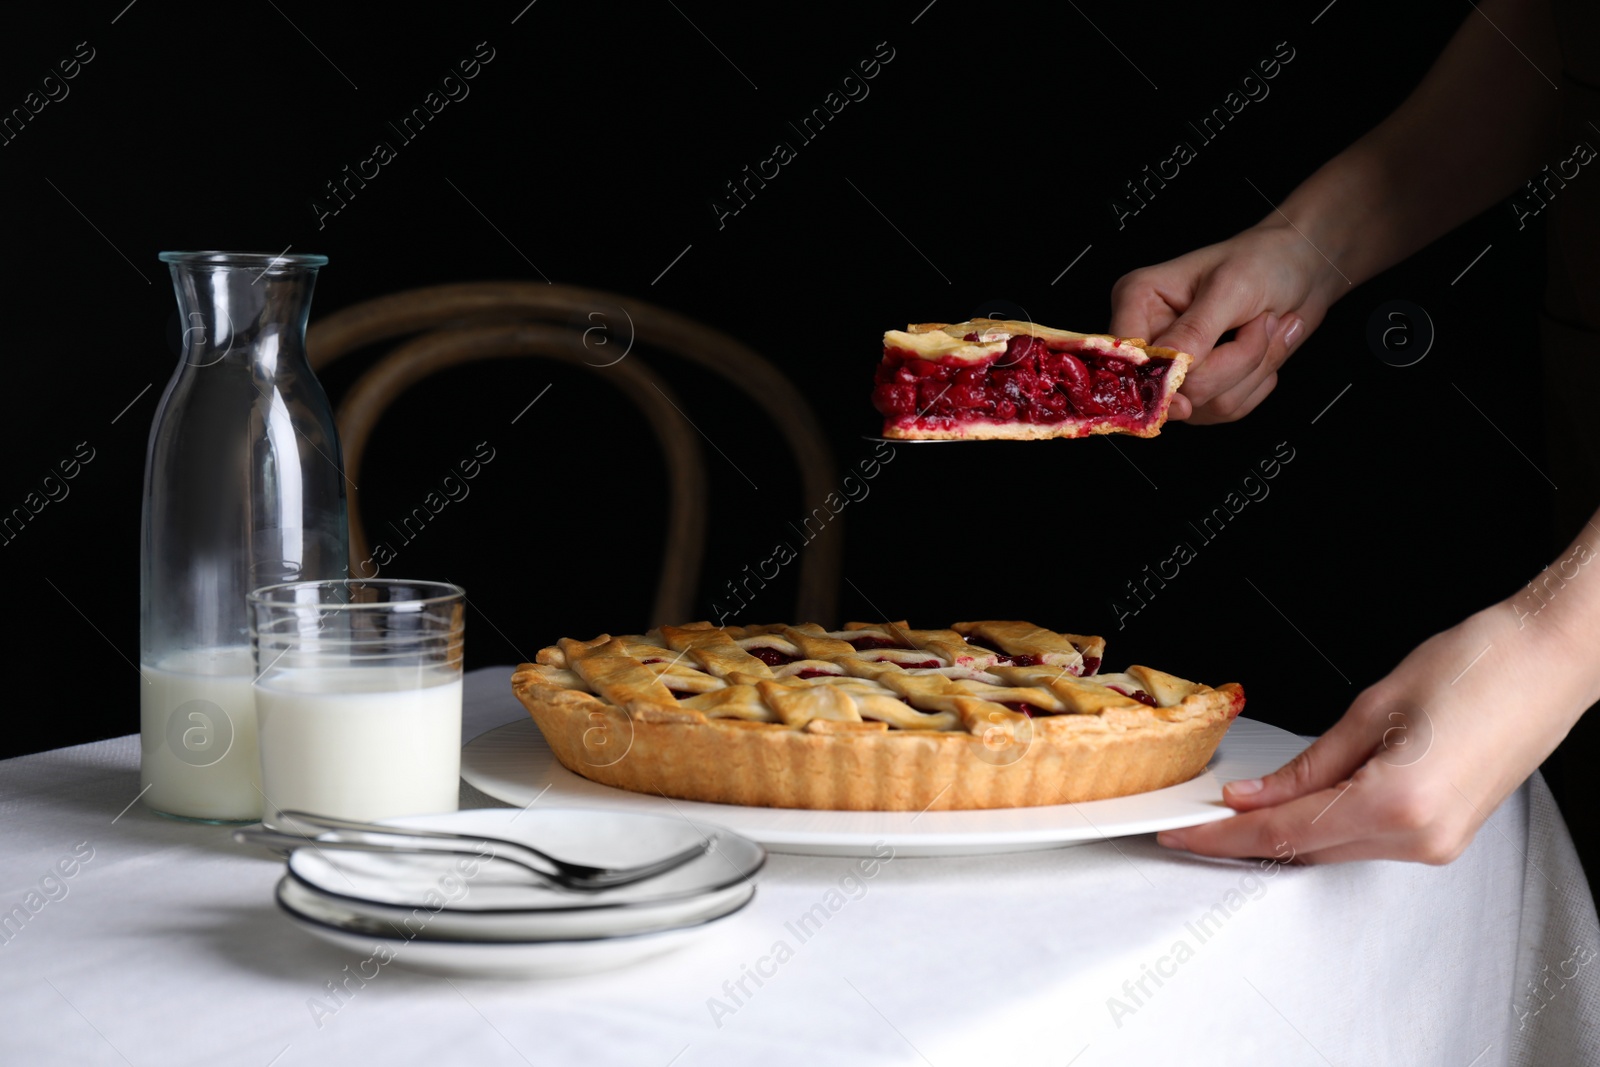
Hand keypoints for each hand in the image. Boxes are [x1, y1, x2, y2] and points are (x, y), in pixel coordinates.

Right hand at [1109, 223, 1341, 423]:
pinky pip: (1226, 410)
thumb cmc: (1265, 261)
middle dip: (1230, 365)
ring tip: (1266, 327)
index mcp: (1139, 301)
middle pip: (1173, 390)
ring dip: (1251, 370)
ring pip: (1205, 404)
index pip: (1127, 358)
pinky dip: (1257, 382)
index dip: (1155, 382)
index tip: (1185, 400)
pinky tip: (1265, 347)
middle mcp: (1151, 337)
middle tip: (1259, 324)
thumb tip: (1164, 374)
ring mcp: (1176, 368)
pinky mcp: (1202, 388)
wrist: (1303, 267)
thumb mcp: (1230, 288)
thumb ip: (1193, 333)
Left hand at [1156, 597, 1599, 863]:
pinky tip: (1294, 806)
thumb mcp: (1373, 707)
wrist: (1552, 658)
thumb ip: (1308, 764)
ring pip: (1333, 848)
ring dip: (1282, 831)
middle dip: (1243, 835)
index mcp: (1397, 803)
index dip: (1222, 834)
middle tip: (1191, 818)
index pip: (1282, 832)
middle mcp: (1420, 837)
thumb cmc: (1481, 665)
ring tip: (1230, 809)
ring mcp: (1437, 842)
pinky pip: (1364, 839)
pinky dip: (1322, 825)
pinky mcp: (1446, 833)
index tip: (1180, 831)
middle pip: (1305, 848)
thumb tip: (1255, 794)